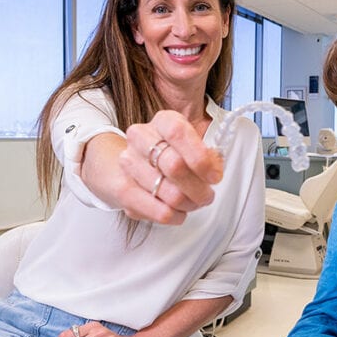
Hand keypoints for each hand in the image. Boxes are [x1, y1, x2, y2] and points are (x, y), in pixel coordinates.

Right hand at [87, 110, 223, 224]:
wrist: (134, 162)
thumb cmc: (170, 153)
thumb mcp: (191, 146)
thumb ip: (206, 156)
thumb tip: (214, 171)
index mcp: (163, 121)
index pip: (178, 133)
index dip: (200, 158)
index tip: (214, 176)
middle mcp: (141, 137)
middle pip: (174, 166)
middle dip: (198, 188)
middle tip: (207, 196)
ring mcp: (128, 162)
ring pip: (169, 193)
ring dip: (188, 203)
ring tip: (193, 203)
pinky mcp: (122, 189)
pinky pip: (157, 211)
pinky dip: (174, 215)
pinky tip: (179, 213)